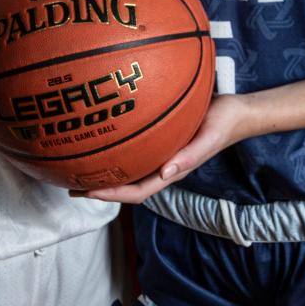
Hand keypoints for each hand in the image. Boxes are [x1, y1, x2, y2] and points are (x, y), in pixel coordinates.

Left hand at [85, 93, 246, 203]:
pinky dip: (116, 148)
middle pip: (126, 184)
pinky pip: (134, 148)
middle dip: (98, 188)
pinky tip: (100, 138)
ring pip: (128, 168)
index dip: (110, 195)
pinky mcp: (161, 138)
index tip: (86, 192)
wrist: (235, 109)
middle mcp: (161, 165)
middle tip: (69, 183)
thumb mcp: (208, 138)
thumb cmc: (222, 123)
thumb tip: (166, 174)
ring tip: (77, 166)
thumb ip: (189, 157)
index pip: (136, 192)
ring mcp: (160, 153)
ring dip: (104, 170)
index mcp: (171, 171)